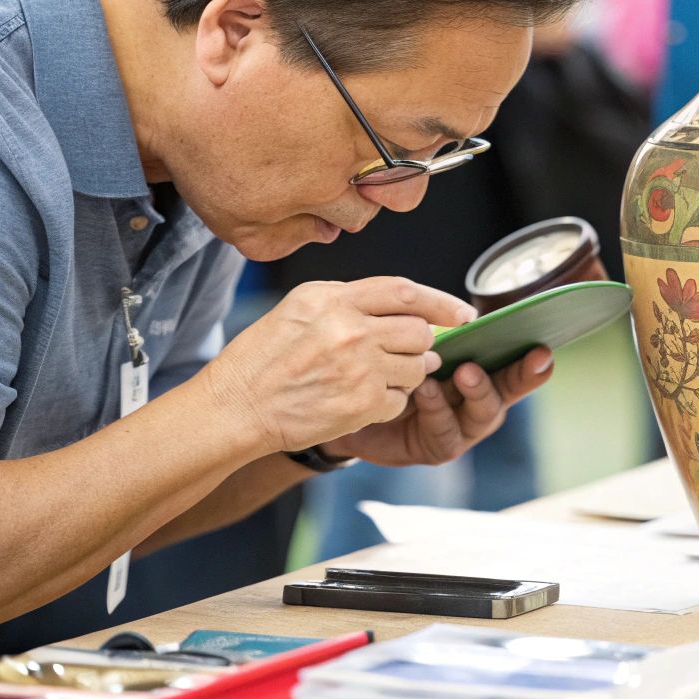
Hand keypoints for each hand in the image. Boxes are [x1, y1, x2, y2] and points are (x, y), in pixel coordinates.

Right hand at [200, 277, 475, 453]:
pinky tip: (362, 400)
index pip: (405, 292)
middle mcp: (350, 329)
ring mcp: (359, 368)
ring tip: (376, 377)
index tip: (463, 313)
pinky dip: (389, 403)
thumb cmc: (263, 358)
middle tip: (407, 352)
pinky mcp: (362, 404)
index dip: (441, 302)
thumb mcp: (300, 307)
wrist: (236, 407)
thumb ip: (350, 300)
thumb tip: (403, 307)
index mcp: (334, 298)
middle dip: (421, 343)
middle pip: (419, 331)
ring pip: (416, 368)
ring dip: (407, 374)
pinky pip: (400, 401)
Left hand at [324, 347, 554, 466]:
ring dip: (478, 390)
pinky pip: (445, 430)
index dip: (533, 356)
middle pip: (509, 389)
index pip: (514, 361)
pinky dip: (437, 407)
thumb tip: (468, 317)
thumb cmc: (389, 366)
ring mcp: (461, 427)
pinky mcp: (437, 447)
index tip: (545, 346)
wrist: (349, 403)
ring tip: (464, 370)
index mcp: (481, 369)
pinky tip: (425, 389)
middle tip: (534, 358)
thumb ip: (442, 332)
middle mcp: (478, 400)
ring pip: (483, 413)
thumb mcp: (416, 344)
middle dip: (523, 374)